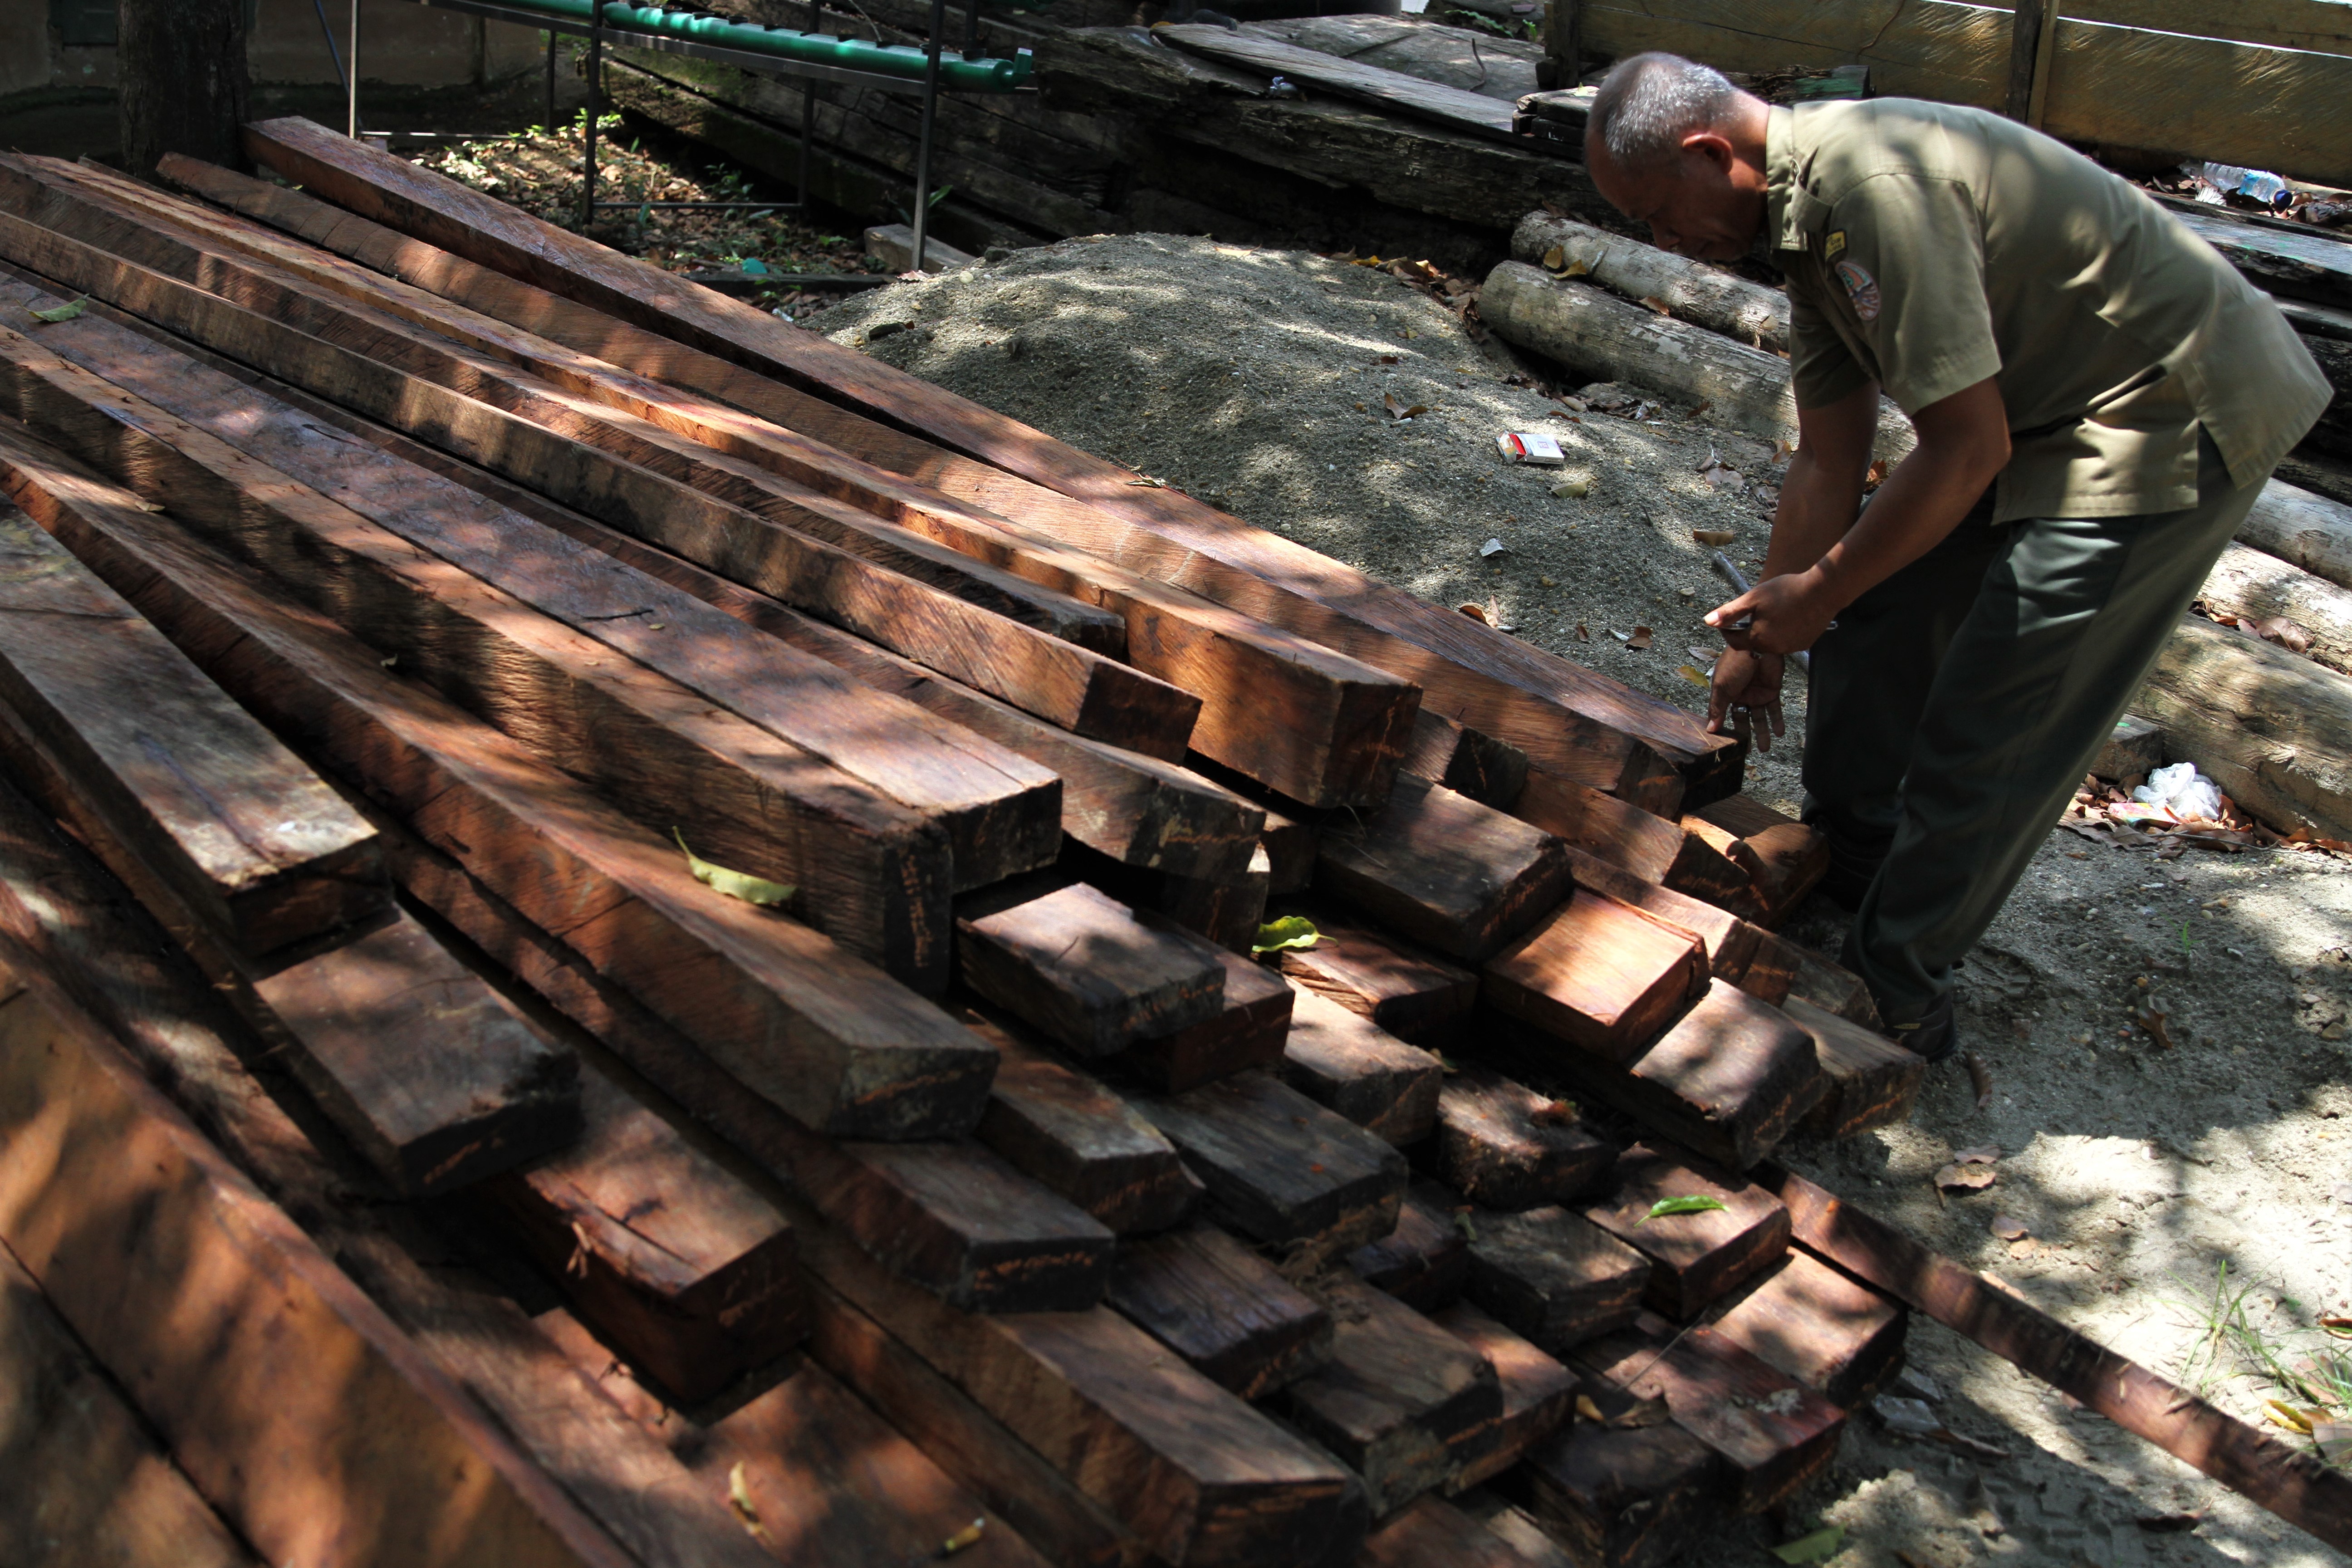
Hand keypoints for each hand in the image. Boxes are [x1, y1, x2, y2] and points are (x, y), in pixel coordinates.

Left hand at [1705, 568, 1839, 655]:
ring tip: (1773, 612)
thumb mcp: (1753, 598)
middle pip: (1753, 642)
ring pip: (1771, 642)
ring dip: (1767, 631)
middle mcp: (1774, 648)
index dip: (1727, 630)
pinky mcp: (1805, 644)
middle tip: (1753, 612)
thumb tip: (1707, 621)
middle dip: (1749, 630)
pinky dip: (1783, 632)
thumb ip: (1730, 613)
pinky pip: (1787, 641)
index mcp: (1758, 639)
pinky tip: (1788, 616)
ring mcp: (1792, 648)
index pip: (1734, 641)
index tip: (1726, 621)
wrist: (1823, 590)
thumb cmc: (1786, 591)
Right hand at [1707, 647, 1785, 752]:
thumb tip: (1710, 729)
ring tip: (1765, 748)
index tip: (1728, 745)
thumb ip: (1717, 709)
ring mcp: (1757, 693)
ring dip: (1762, 732)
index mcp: (1725, 693)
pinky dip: (1777, 721)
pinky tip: (1779, 733)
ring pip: (1760, 717)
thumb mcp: (1722, 687)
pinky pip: (1775, 709)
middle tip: (1748, 752)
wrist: (1758, 646)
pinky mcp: (1772, 690)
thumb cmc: (1736, 662)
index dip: (1726, 728)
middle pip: (1743, 718)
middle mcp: (1741, 694)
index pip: (1724, 714)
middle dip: (1746, 735)